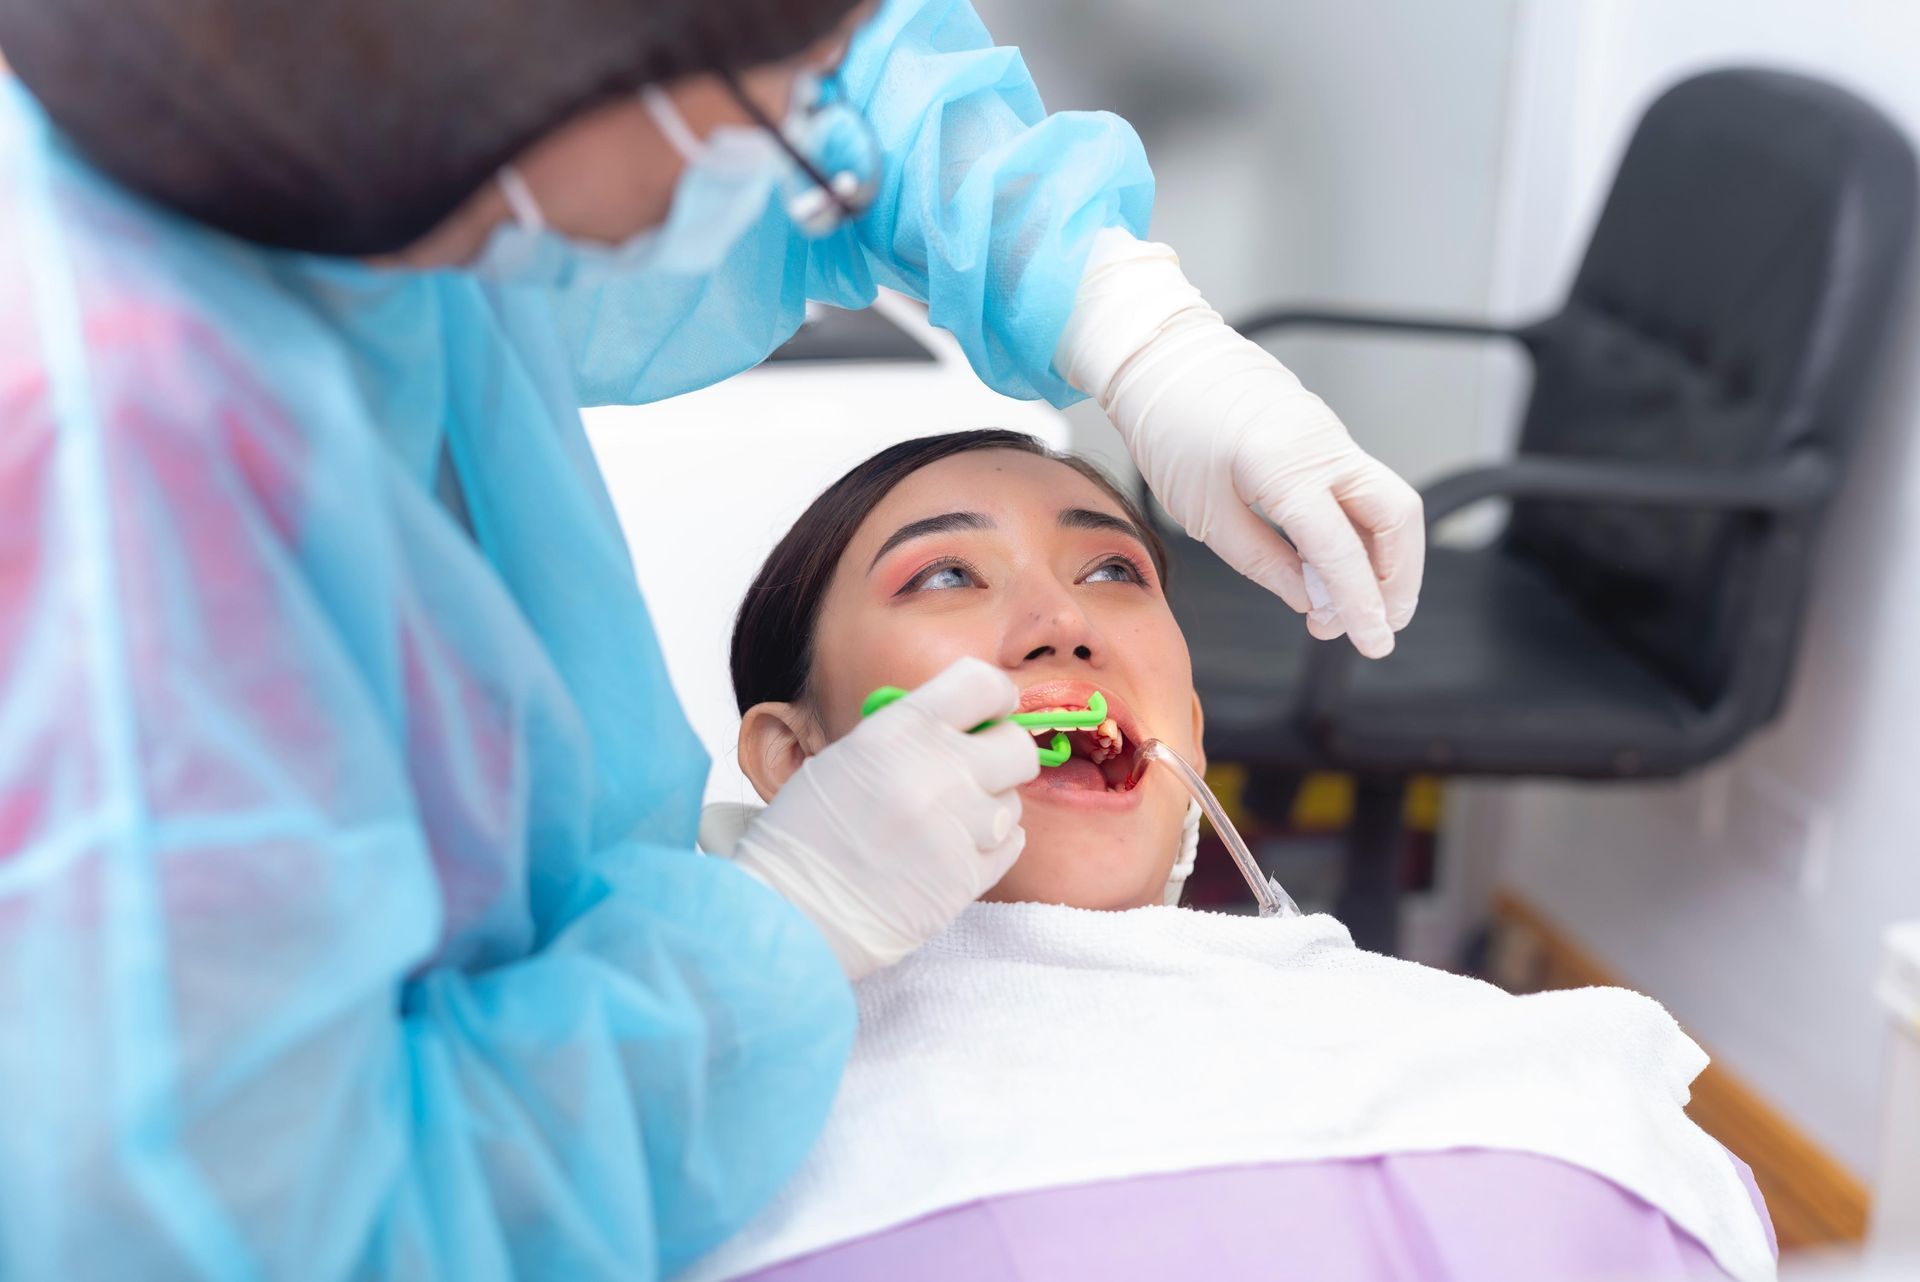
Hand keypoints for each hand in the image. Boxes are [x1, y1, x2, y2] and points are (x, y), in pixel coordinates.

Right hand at [729, 658, 1038, 979]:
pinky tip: (949, 851)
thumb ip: (908, 735)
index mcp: (900, 730)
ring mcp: (958, 827)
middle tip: (975, 770)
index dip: (993, 698)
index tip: (989, 713)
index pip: (983, 685)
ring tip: (942, 824)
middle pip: (1017, 746)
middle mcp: (938, 772)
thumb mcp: (846, 757)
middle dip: (1001, 755)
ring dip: (987, 808)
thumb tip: (963, 725)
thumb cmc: (805, 833)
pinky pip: (1009, 844)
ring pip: (1012, 801)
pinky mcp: (969, 877)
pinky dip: (988, 846)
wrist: (791, 911)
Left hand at [1056, 232, 1424, 657]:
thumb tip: (1312, 601)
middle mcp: (1324, 447)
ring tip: (1354, 604)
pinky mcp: (1325, 434)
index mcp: (1285, 468)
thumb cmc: (1171, 429)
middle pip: (1398, 519)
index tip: (1373, 642)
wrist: (1164, 357)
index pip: (1343, 550)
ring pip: (1390, 502)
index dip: (1362, 604)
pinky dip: (1363, 530)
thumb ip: (1265, 563)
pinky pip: (1363, 487)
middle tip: (1377, 627)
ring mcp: (1330, 435)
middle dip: (1399, 580)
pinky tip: (1336, 564)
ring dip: (1386, 558)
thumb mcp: (1206, 514)